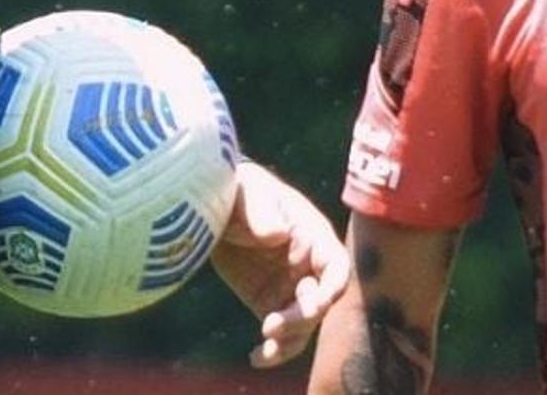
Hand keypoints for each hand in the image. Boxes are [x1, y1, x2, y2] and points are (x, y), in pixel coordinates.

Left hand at [210, 160, 349, 368]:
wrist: (210, 203)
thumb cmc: (239, 188)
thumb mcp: (250, 191)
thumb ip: (264, 210)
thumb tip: (279, 233)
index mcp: (313, 237)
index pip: (336, 267)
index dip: (331, 288)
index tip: (312, 303)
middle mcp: (308, 267)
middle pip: (319, 303)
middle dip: (302, 318)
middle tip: (272, 324)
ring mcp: (289, 288)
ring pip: (303, 326)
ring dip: (289, 340)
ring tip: (264, 346)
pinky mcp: (268, 303)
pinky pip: (280, 334)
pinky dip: (273, 350)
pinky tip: (256, 358)